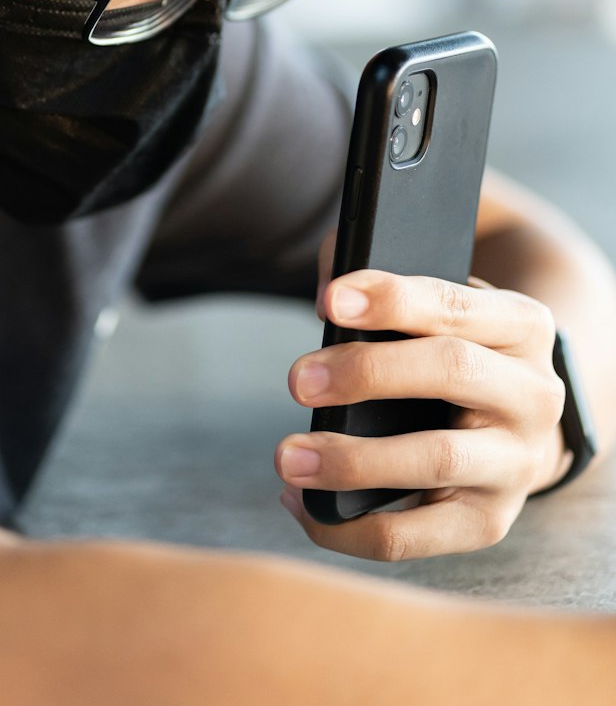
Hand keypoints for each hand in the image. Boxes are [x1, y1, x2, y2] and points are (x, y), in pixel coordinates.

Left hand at [274, 230, 568, 560]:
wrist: (514, 422)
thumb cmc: (451, 349)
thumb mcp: (437, 307)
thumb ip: (380, 285)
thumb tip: (328, 287)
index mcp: (522, 324)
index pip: (453, 304)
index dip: (391, 299)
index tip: (330, 301)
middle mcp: (533, 393)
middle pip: (452, 371)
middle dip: (368, 372)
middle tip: (298, 380)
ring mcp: (517, 464)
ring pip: (439, 459)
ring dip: (354, 461)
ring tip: (289, 457)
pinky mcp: (488, 521)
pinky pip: (416, 536)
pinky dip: (350, 529)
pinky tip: (301, 505)